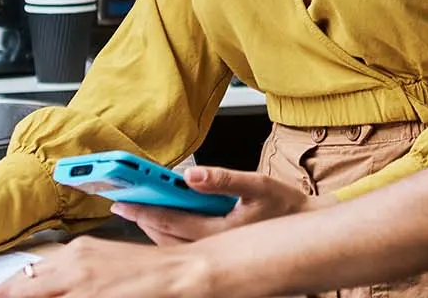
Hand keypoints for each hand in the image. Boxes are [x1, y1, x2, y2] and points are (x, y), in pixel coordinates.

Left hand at [0, 237, 216, 297]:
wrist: (185, 271)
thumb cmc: (151, 273)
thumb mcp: (106, 266)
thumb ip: (75, 276)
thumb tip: (47, 285)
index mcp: (75, 253)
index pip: (26, 276)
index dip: (1, 292)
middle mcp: (72, 264)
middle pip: (20, 288)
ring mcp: (81, 283)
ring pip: (33, 295)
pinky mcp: (92, 297)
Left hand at [112, 166, 332, 245]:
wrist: (309, 227)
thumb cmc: (285, 205)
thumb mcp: (258, 185)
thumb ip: (224, 179)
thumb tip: (192, 174)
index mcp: (218, 231)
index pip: (169, 221)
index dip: (142, 211)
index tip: (121, 202)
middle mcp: (213, 247)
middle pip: (164, 236)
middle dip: (141, 220)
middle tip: (119, 206)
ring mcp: (216, 252)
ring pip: (172, 245)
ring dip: (152, 230)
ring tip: (137, 213)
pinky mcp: (220, 252)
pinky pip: (184, 247)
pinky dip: (168, 235)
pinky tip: (163, 223)